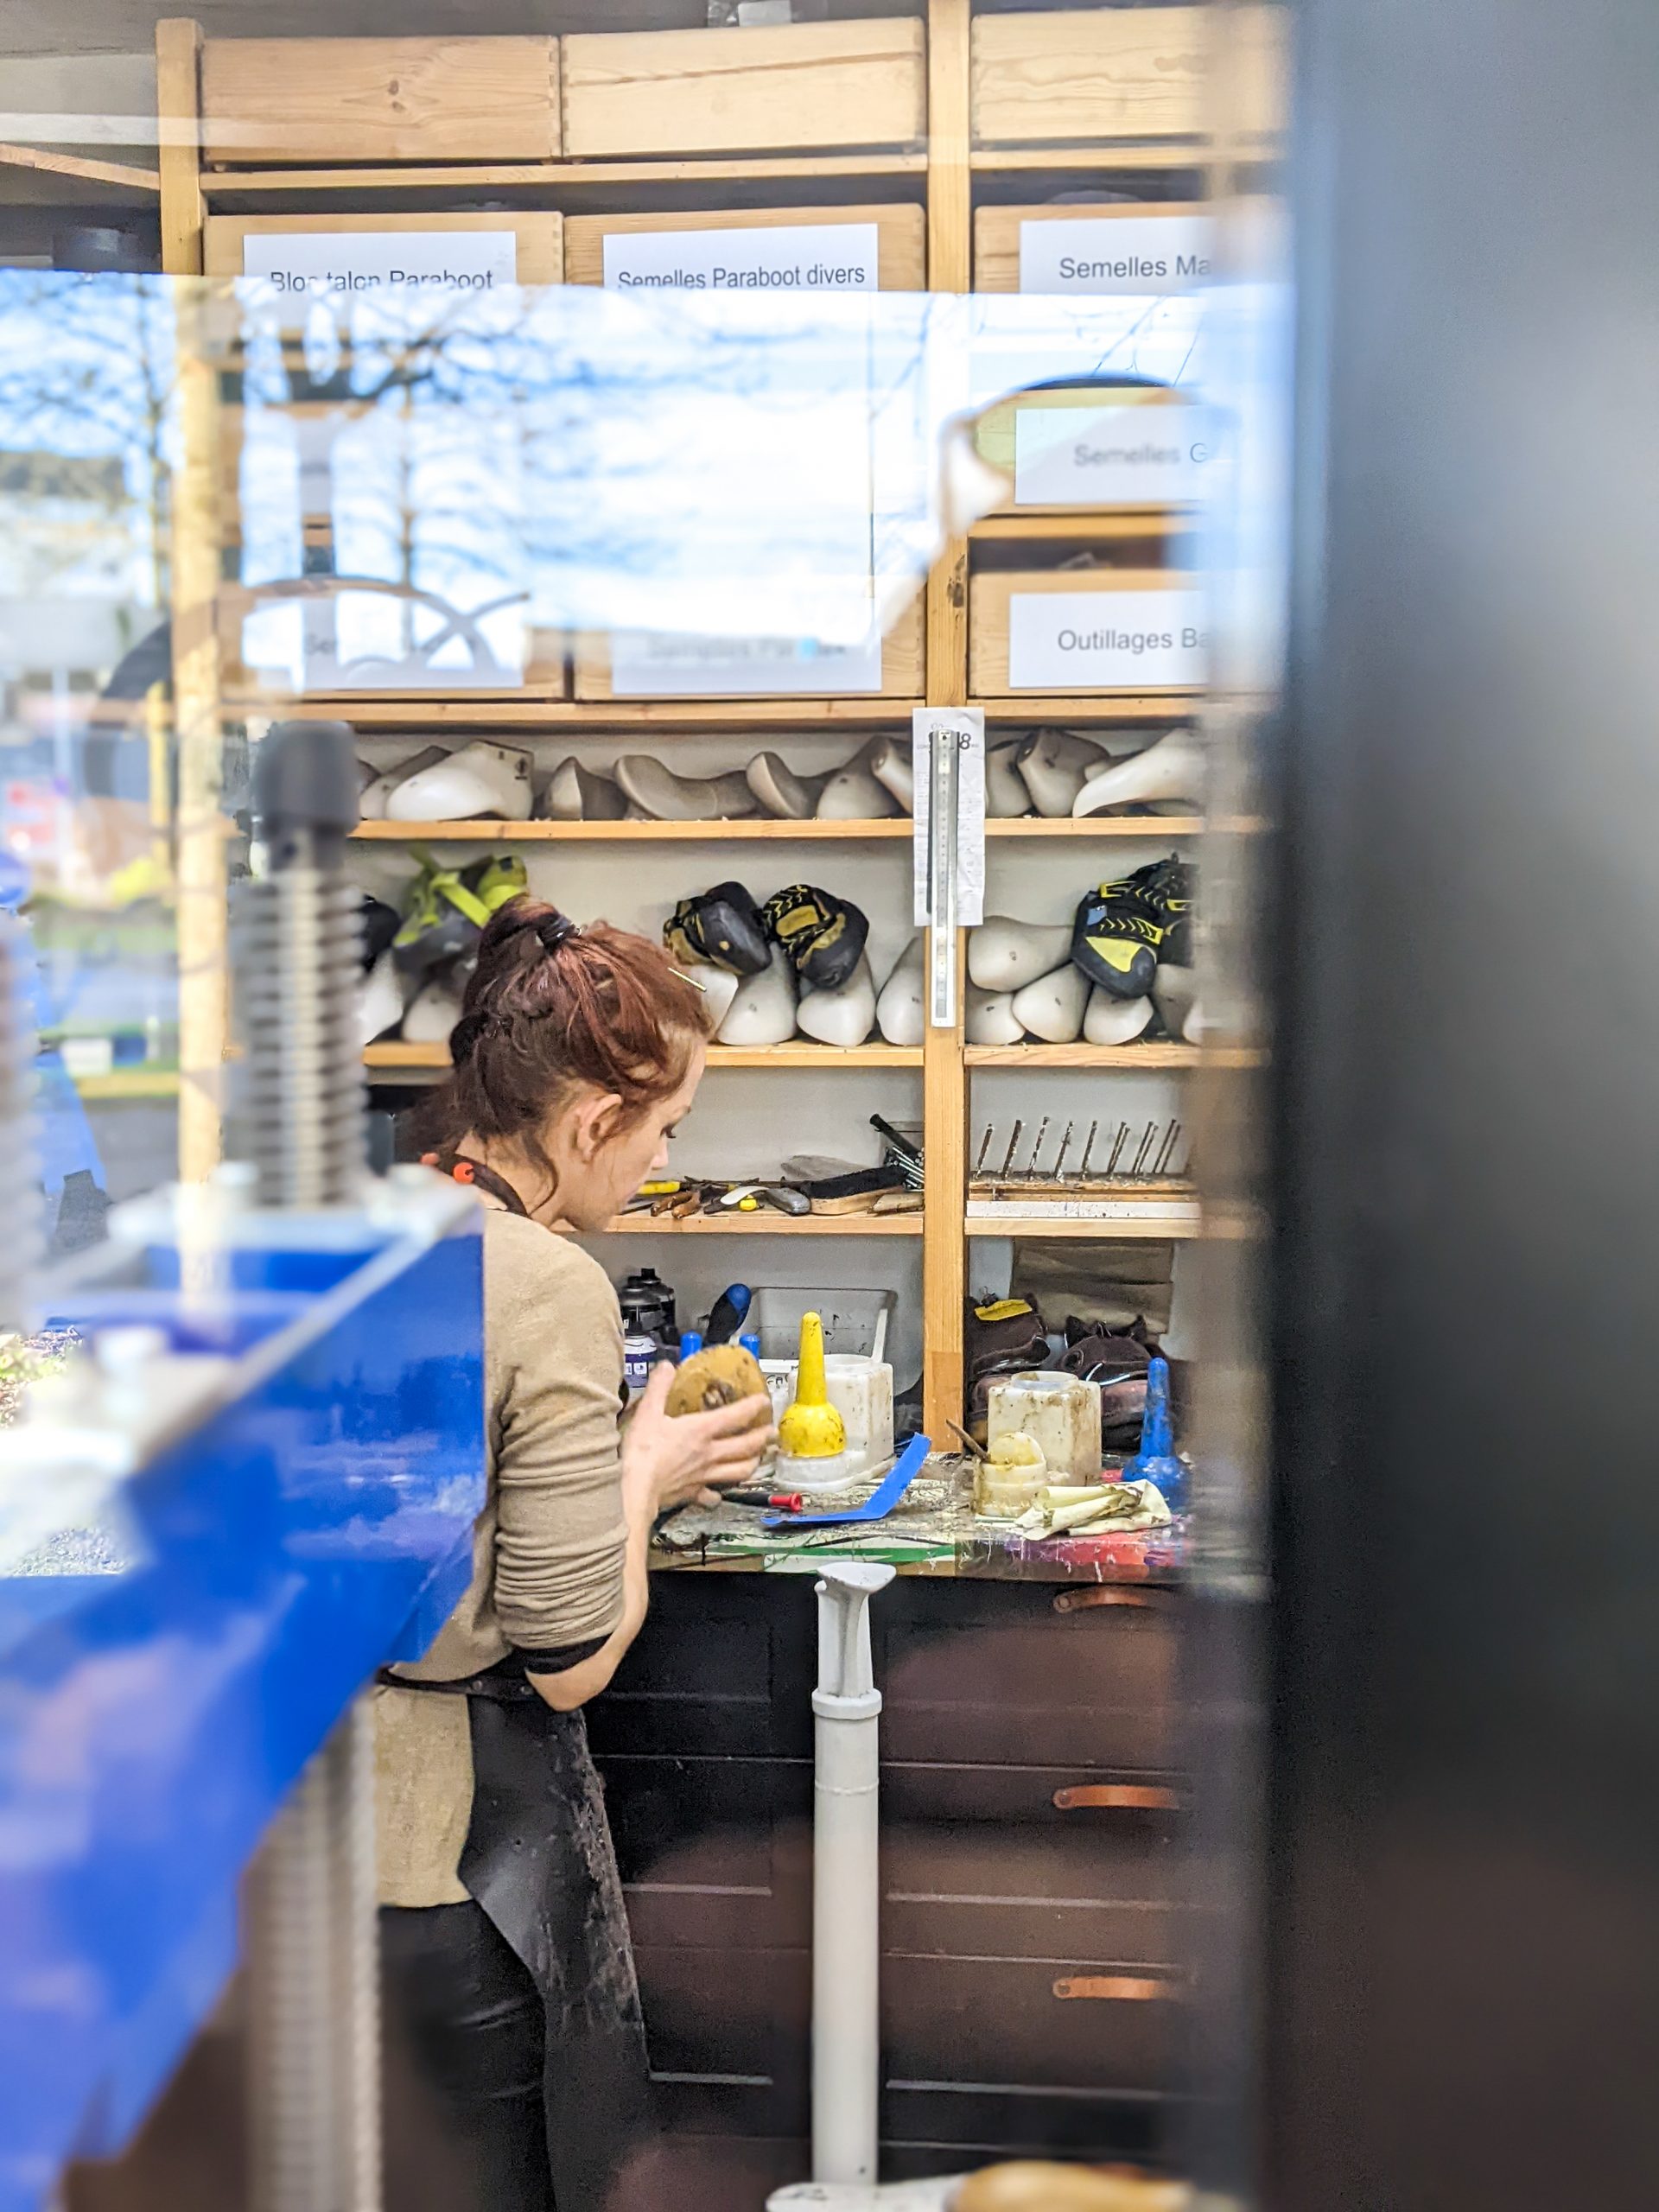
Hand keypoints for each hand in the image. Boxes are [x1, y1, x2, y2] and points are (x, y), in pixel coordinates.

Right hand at [621, 1360, 775, 1514]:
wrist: (634, 1490)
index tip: (764, 1401)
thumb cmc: (642, 1453)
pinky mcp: (693, 1494)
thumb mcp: (647, 1412)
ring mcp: (703, 1476)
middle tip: (772, 1432)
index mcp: (700, 1431)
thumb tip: (666, 1367)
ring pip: (737, 1472)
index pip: (735, 1416)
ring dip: (751, 1464)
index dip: (752, 1406)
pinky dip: (716, 1495)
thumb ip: (658, 1387)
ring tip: (757, 1460)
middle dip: (761, 1438)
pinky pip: (710, 1495)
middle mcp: (708, 1454)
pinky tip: (717, 1495)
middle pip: (744, 1446)